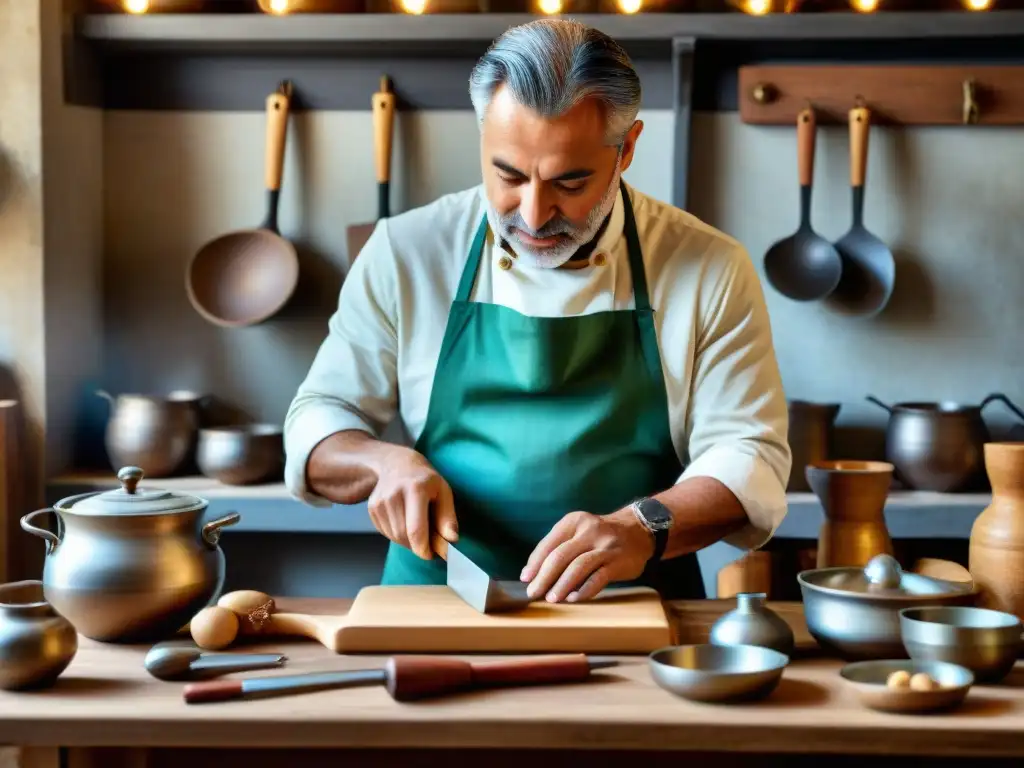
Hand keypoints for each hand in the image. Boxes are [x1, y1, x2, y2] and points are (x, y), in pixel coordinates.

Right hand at [367, 446, 456, 559]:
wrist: (397, 464)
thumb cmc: (425, 480)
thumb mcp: (443, 492)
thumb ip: (448, 517)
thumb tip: (451, 540)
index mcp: (415, 489)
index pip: (416, 530)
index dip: (424, 549)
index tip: (432, 554)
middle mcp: (394, 495)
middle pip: (404, 536)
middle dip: (418, 545)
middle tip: (429, 541)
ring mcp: (380, 502)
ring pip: (395, 537)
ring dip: (408, 541)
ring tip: (418, 527)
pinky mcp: (372, 508)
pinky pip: (386, 533)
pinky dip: (398, 535)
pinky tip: (405, 521)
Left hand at [519, 509, 653, 603]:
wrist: (638, 530)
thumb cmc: (599, 536)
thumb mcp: (579, 531)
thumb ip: (559, 547)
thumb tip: (533, 573)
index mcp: (574, 522)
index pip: (549, 544)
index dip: (535, 563)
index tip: (525, 579)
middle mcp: (589, 531)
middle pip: (560, 556)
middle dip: (543, 577)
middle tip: (533, 593)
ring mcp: (605, 546)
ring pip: (578, 567)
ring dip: (561, 585)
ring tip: (551, 599)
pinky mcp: (618, 562)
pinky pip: (598, 578)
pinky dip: (584, 590)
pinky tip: (574, 599)